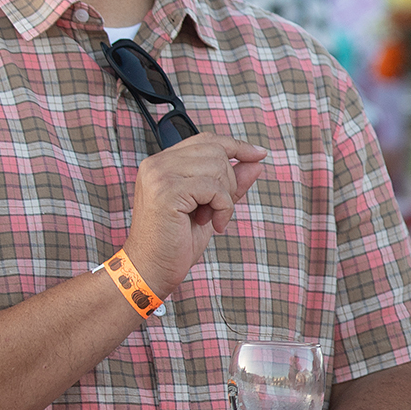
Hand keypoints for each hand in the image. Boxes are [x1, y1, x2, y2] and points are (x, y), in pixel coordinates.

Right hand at [122, 133, 266, 295]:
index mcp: (162, 163)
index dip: (236, 145)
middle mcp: (157, 164)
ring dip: (225, 197)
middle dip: (229, 181)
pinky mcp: (167, 191)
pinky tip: (213, 224)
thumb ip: (229, 183)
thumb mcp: (210, 207)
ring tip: (211, 218)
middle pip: (215, 151)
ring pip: (217, 166)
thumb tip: (255, 162)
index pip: (205, 140)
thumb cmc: (176, 242)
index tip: (259, 154)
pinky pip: (214, 187)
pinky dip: (223, 207)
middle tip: (218, 209)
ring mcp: (159, 175)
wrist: (151, 269)